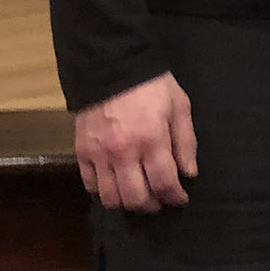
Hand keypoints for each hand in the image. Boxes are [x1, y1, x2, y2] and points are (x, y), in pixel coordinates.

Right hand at [74, 72, 197, 213]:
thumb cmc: (152, 85)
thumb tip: (189, 173)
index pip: (163, 182)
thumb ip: (185, 141)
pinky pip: (89, 185)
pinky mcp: (81, 151)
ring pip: (110, 198)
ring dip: (127, 203)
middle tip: (160, 200)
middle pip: (135, 198)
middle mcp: (123, 151)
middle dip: (152, 206)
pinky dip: (103, 192)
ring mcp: (98, 153)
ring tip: (138, 195)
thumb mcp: (179, 105)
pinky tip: (115, 185)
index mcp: (151, 138)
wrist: (112, 64)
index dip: (174, 197)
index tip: (180, 199)